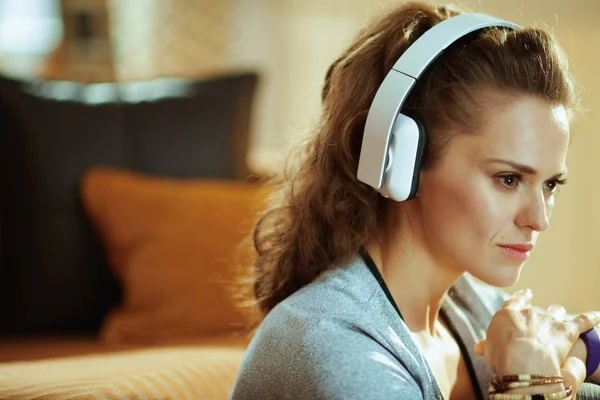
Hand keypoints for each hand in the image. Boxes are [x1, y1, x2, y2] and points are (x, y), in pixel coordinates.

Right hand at [474, 289, 599, 395]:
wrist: (523, 360)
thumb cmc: (503, 357)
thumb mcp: (490, 351)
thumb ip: (487, 345)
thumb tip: (479, 346)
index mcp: (508, 314)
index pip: (514, 302)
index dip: (521, 298)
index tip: (526, 294)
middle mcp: (529, 312)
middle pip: (537, 310)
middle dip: (539, 316)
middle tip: (540, 323)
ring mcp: (549, 319)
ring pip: (556, 312)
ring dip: (559, 315)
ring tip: (561, 318)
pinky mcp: (567, 330)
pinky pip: (582, 321)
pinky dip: (591, 318)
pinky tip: (597, 315)